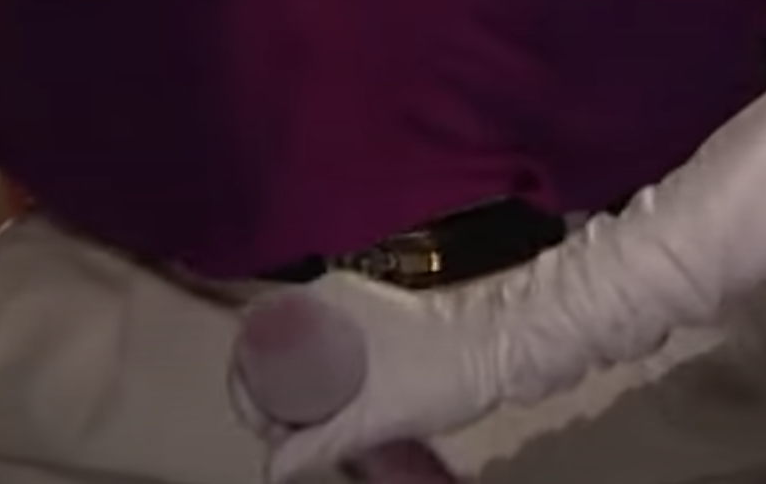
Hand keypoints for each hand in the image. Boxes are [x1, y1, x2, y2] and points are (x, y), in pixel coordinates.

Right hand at [230, 278, 497, 481]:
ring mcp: (368, 312)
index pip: (253, 341)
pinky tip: (354, 425)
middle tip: (298, 442)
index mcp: (323, 302)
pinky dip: (342, 394)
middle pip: (283, 354)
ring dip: (315, 402)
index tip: (270, 431)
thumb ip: (315, 444)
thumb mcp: (372, 416)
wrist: (516, 339)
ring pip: (318, 361)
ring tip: (326, 440)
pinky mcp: (394, 328)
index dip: (249, 392)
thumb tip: (273, 466)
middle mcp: (339, 299)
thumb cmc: (445, 366)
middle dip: (284, 403)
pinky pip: (348, 362)